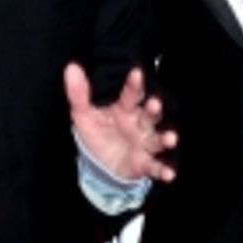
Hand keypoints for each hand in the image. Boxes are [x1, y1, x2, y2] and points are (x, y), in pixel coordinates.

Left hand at [64, 63, 176, 183]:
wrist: (99, 166)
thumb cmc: (96, 134)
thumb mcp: (83, 115)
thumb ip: (79, 93)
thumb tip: (71, 68)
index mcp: (125, 109)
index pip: (131, 94)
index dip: (134, 84)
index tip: (136, 73)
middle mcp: (139, 124)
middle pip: (150, 114)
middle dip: (154, 109)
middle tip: (155, 104)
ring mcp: (144, 143)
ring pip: (158, 139)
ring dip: (165, 138)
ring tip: (171, 138)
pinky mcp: (144, 163)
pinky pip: (155, 166)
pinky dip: (163, 170)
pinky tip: (169, 174)